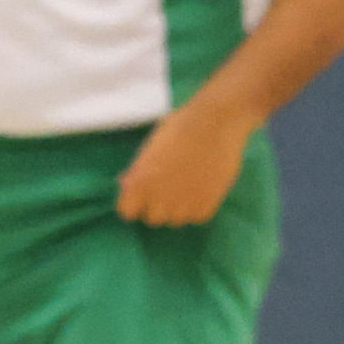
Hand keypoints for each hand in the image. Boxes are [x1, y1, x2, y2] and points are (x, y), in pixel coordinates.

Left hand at [113, 101, 252, 226]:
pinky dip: (198, 205)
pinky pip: (196, 216)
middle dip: (157, 205)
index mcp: (140, 184)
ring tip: (187, 184)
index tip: (143, 193)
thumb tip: (127, 185)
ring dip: (178, 207)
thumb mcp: (151, 147)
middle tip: (169, 186)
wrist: (216, 123)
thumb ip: (138, 170)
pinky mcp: (206, 207)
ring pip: (175, 220)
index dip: (134, 202)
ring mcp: (183, 206)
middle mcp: (158, 200)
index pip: (127, 212)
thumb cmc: (180, 127)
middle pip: (152, 218)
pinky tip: (202, 185)